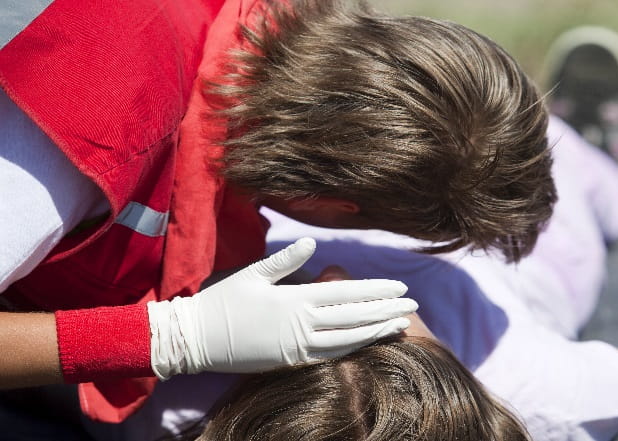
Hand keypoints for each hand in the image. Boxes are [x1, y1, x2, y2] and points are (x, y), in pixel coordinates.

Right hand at [148, 238, 417, 378]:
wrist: (196, 340)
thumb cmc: (223, 302)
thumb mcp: (253, 274)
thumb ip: (285, 260)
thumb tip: (311, 243)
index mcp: (296, 299)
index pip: (347, 293)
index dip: (377, 290)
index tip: (401, 287)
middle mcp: (303, 324)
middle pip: (355, 317)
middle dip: (387, 310)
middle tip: (414, 305)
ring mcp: (299, 347)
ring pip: (348, 339)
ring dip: (377, 332)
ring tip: (401, 325)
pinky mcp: (292, 362)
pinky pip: (330, 356)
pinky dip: (353, 349)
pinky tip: (369, 343)